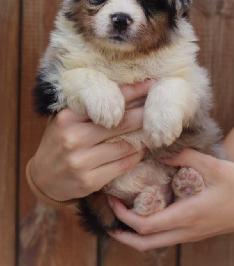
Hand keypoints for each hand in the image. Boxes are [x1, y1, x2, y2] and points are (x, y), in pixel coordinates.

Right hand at [31, 81, 153, 200]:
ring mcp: (81, 162)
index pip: (106, 100)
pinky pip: (123, 165)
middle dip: (144, 114)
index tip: (150, 84)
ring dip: (142, 137)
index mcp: (68, 118)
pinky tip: (140, 149)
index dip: (132, 91)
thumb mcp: (66, 120)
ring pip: (125, 145)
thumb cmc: (60, 142)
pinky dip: (135, 156)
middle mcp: (73, 138)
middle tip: (159, 108)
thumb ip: (88, 109)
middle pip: (121, 122)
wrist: (43, 178)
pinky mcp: (90, 181)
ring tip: (151, 130)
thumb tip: (125, 94)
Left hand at [107, 148, 233, 250]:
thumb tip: (160, 154)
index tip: (112, 199)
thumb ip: (186, 157)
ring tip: (121, 216)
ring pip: (153, 244)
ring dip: (134, 233)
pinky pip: (164, 237)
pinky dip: (148, 230)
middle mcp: (185, 230)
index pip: (145, 226)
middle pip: (144, 244)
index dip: (123, 216)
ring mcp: (189, 234)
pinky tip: (146, 212)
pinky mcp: (194, 232)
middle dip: (122, 233)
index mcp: (186, 216)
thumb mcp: (214, 166)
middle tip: (108, 216)